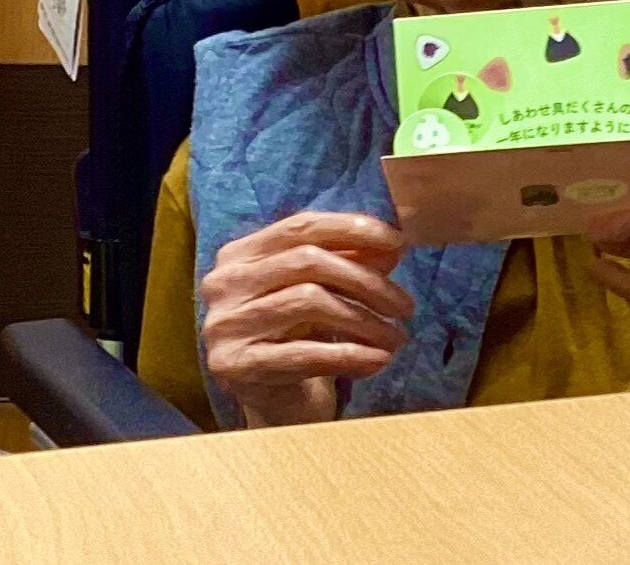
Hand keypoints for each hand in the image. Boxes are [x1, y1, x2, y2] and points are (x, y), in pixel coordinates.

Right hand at [201, 211, 412, 427]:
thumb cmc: (300, 335)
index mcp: (241, 253)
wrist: (275, 401)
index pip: (301, 226)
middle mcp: (223, 283)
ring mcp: (224, 324)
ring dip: (365, 321)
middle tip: (406, 306)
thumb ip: (351, 262)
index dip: (352, 229)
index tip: (397, 242)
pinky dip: (349, 355)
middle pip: (308, 261)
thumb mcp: (325, 291)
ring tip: (397, 337)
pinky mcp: (234, 365)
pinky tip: (378, 360)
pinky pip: (303, 353)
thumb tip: (392, 246)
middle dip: (367, 281)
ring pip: (310, 301)